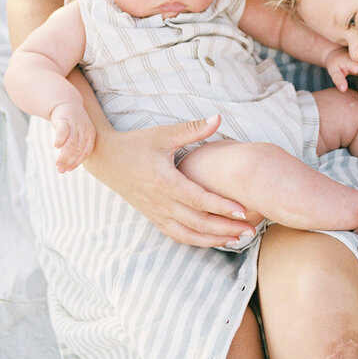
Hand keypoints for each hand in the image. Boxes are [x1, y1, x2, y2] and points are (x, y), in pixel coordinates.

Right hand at [51, 101, 95, 172]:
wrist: (67, 104)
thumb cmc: (73, 125)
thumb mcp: (78, 135)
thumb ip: (74, 149)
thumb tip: (66, 168)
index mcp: (90, 135)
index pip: (86, 152)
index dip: (77, 162)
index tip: (68, 169)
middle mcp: (84, 130)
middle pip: (78, 149)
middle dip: (69, 161)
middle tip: (60, 170)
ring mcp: (75, 124)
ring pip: (71, 143)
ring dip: (64, 155)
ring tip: (57, 164)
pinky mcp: (64, 119)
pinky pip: (63, 131)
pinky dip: (60, 139)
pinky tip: (56, 146)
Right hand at [85, 114, 256, 246]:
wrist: (105, 158)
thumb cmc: (137, 143)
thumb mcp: (164, 133)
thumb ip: (193, 129)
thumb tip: (219, 117)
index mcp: (164, 182)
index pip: (199, 199)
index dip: (222, 207)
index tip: (244, 211)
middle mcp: (160, 202)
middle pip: (198, 222)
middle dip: (226, 228)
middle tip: (251, 231)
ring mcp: (156, 213)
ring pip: (188, 234)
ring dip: (214, 239)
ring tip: (239, 240)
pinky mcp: (153, 218)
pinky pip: (177, 235)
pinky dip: (197, 241)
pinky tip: (215, 240)